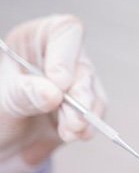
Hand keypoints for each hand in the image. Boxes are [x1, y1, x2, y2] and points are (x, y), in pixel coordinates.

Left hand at [0, 15, 106, 172]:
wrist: (3, 141)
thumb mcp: (0, 100)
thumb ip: (24, 94)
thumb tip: (53, 93)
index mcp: (35, 40)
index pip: (64, 32)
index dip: (66, 56)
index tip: (59, 84)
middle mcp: (59, 57)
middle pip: (83, 67)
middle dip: (80, 94)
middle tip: (74, 117)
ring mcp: (75, 82)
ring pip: (92, 92)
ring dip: (83, 114)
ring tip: (69, 132)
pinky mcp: (85, 106)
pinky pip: (96, 112)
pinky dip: (87, 126)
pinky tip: (75, 134)